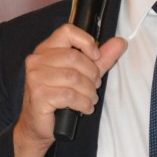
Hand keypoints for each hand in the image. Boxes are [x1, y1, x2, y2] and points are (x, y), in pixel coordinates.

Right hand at [14, 24, 125, 156]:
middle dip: (92, 74)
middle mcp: (37, 60)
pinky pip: (69, 95)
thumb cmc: (59, 98)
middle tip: (95, 86)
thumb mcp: (83, 74)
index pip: (67, 31)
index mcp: (46, 49)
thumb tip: (120, 42)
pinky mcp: (39, 95)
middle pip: (74, 57)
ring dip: (89, 91)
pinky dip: (83, 103)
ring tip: (90, 99)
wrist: (37, 125)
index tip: (96, 57)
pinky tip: (84, 107)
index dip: (86, 42)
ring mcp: (36, 77)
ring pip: (73, 77)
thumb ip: (101, 58)